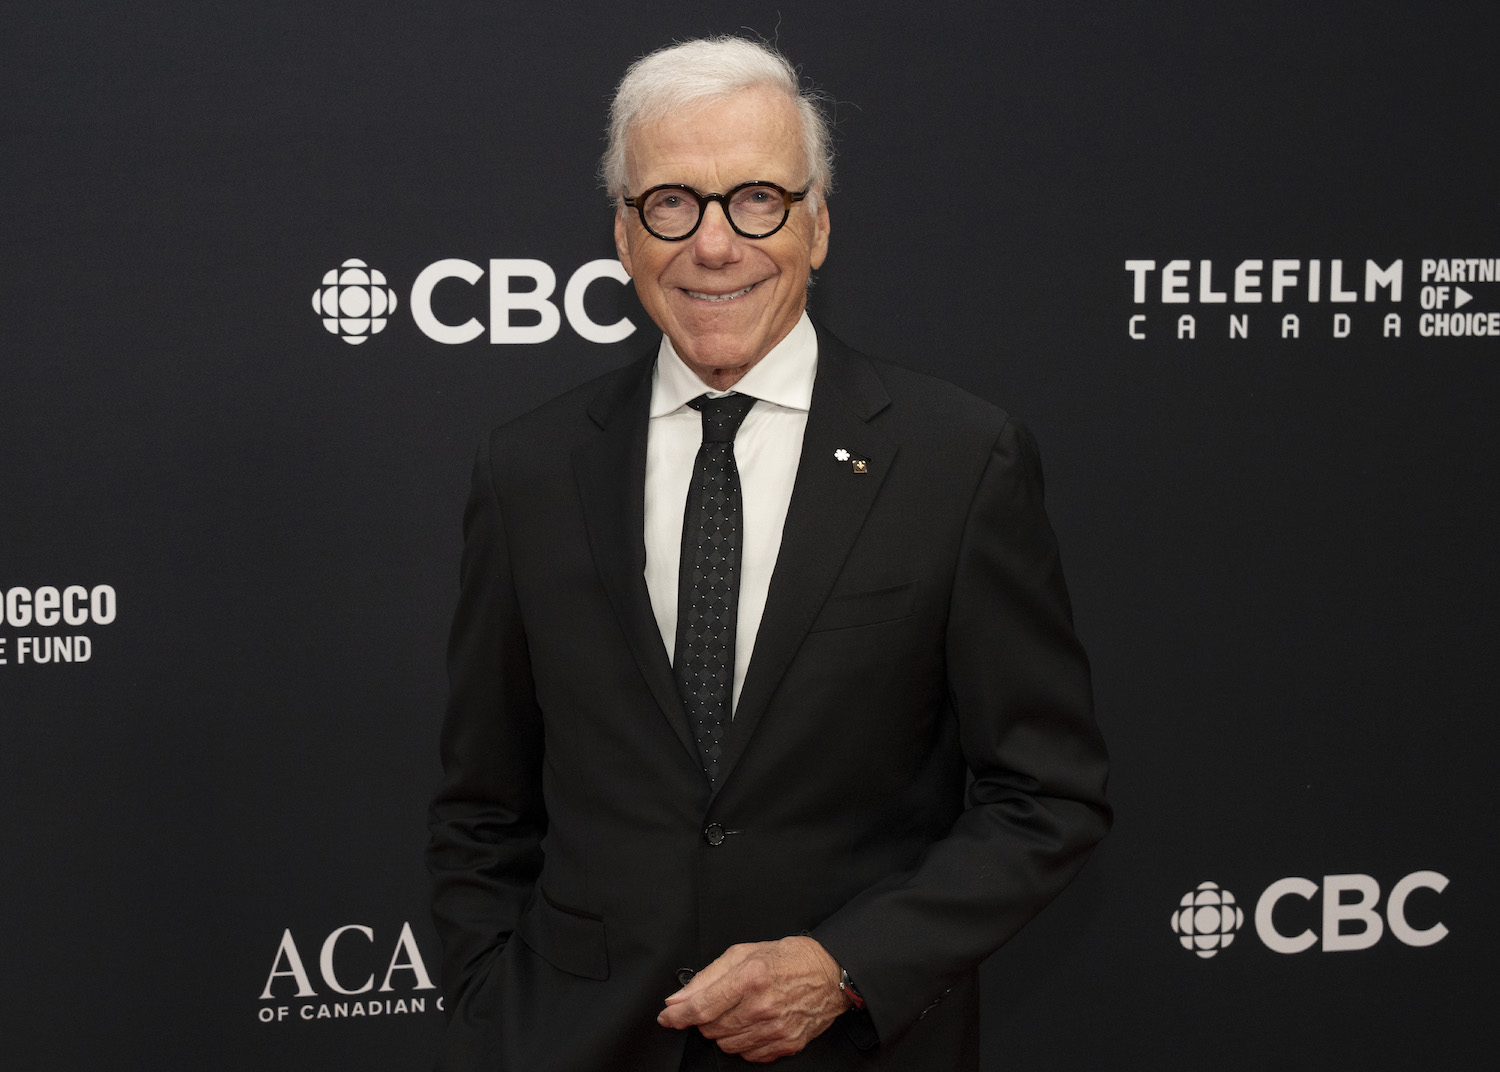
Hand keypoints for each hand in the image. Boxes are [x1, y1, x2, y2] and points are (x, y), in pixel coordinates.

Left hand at [657, 936, 849, 1062]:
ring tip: (740, 1011)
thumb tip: (678, 998)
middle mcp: (762, 1007)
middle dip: (706, 1019)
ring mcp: (775, 1029)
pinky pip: (749, 1055)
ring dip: (724, 1031)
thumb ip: (707, 977)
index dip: (677, 1015)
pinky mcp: (786, 1044)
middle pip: (711, 1029)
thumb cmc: (788, 959)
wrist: (829, 974)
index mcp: (750, 978)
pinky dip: (744, 1043)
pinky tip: (753, 1024)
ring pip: (727, 1045)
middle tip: (719, 1003)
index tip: (666, 1017)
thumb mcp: (744, 953)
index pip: (701, 1007)